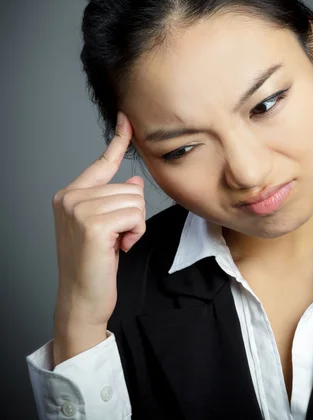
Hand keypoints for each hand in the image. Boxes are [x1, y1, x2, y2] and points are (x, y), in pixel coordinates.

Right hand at [52, 111, 145, 329]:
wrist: (81, 299)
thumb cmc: (93, 265)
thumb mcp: (105, 227)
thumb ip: (114, 200)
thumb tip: (133, 181)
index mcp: (70, 195)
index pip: (101, 162)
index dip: (117, 141)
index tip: (127, 120)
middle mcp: (70, 197)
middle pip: (130, 188)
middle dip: (132, 215)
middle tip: (115, 238)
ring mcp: (79, 209)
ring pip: (135, 201)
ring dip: (135, 226)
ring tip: (116, 243)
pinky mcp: (94, 224)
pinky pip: (136, 215)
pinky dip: (135, 233)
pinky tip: (120, 248)